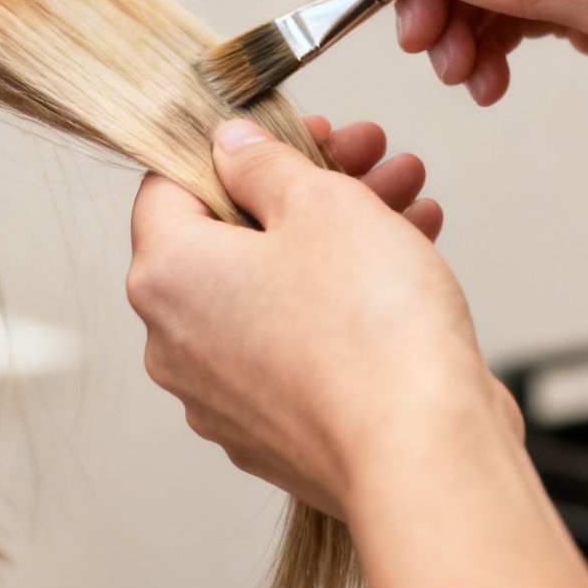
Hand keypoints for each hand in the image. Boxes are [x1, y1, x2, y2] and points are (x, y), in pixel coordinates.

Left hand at [127, 120, 508, 518]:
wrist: (423, 453)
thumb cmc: (368, 329)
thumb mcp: (319, 204)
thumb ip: (264, 164)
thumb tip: (229, 147)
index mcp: (165, 276)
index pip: (167, 187)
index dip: (233, 149)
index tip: (291, 134)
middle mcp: (175, 342)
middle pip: (229, 236)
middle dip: (304, 186)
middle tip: (366, 155)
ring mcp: (221, 394)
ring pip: (273, 287)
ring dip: (338, 233)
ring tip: (407, 194)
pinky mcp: (273, 429)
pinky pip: (298, 341)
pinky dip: (343, 297)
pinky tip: (408, 251)